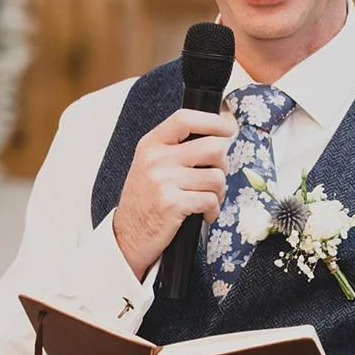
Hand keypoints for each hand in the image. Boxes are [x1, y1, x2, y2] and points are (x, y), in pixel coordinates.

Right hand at [113, 108, 238, 277]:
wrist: (127, 235)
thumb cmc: (145, 200)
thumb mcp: (150, 164)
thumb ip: (175, 148)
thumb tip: (217, 138)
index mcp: (151, 144)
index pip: (185, 119)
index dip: (213, 121)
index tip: (227, 129)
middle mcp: (156, 159)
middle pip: (213, 147)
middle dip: (223, 164)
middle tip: (215, 177)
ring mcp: (164, 181)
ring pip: (217, 177)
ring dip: (219, 192)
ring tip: (206, 199)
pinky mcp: (173, 204)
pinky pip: (210, 200)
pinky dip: (213, 210)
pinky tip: (203, 214)